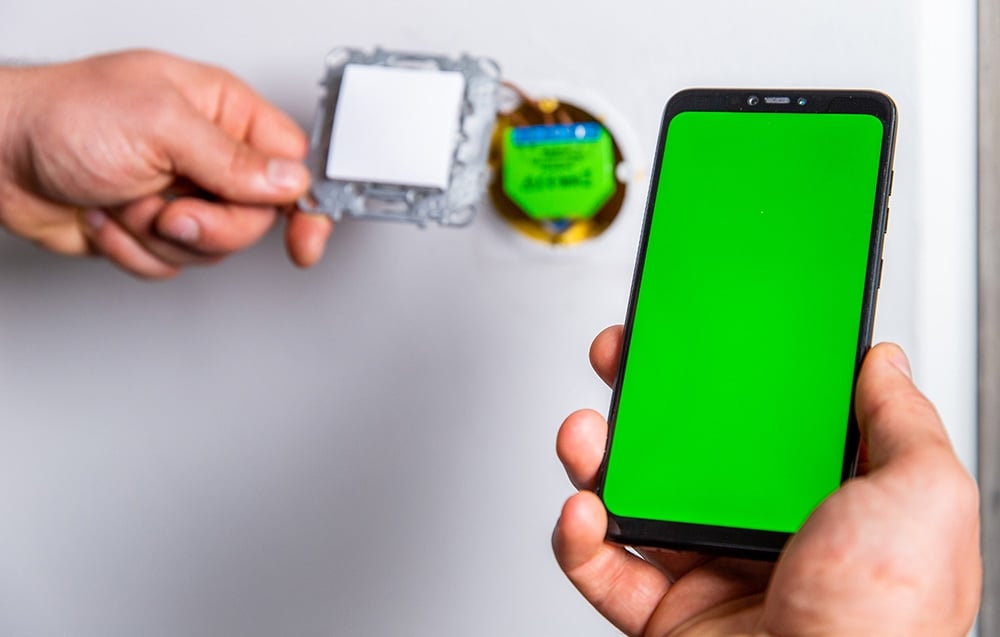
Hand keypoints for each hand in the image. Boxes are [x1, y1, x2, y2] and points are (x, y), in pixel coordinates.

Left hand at [0, 49, 331, 277]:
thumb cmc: (63, 118)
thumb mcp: (160, 126)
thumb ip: (233, 159)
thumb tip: (290, 182)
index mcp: (221, 112)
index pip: (290, 162)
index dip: (305, 203)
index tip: (306, 239)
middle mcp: (207, 154)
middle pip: (254, 216)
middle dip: (210, 224)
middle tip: (175, 210)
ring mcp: (182, 194)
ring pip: (213, 246)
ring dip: (162, 235)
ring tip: (128, 201)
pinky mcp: (154, 228)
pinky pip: (173, 263)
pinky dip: (135, 249)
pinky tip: (109, 215)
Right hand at [553, 327, 980, 635]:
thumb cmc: (887, 621)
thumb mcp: (924, 495)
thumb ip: (902, 419)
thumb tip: (881, 362)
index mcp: (823, 501)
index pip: (763, 418)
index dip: (727, 369)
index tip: (702, 331)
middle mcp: (762, 533)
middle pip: (686, 448)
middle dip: (645, 399)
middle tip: (624, 361)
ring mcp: (707, 572)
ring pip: (631, 499)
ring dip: (596, 456)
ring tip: (586, 434)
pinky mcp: (661, 612)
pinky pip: (599, 565)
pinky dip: (575, 535)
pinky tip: (583, 511)